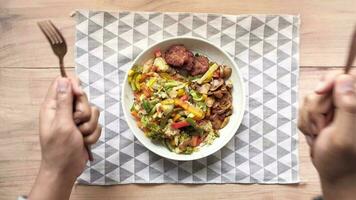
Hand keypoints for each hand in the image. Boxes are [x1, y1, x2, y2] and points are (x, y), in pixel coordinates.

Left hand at [29, 77, 100, 199]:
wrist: (66, 170)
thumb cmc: (60, 149)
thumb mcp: (62, 124)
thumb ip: (64, 101)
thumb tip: (64, 79)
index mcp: (53, 106)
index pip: (63, 82)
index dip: (74, 86)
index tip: (79, 95)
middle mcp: (64, 110)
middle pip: (82, 97)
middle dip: (84, 111)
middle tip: (76, 123)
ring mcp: (76, 120)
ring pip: (93, 111)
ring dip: (89, 126)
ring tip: (80, 136)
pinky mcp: (85, 128)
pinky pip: (97, 123)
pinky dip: (93, 134)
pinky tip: (84, 142)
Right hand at [298, 72, 355, 199]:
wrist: (333, 172)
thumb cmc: (341, 160)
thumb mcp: (345, 135)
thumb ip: (349, 107)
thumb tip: (344, 79)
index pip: (348, 76)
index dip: (331, 79)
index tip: (320, 91)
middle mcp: (349, 103)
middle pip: (325, 87)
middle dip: (317, 108)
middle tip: (323, 126)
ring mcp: (335, 107)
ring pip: (311, 98)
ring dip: (310, 118)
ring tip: (320, 133)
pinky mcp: (323, 112)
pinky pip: (304, 108)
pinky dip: (306, 123)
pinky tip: (315, 134)